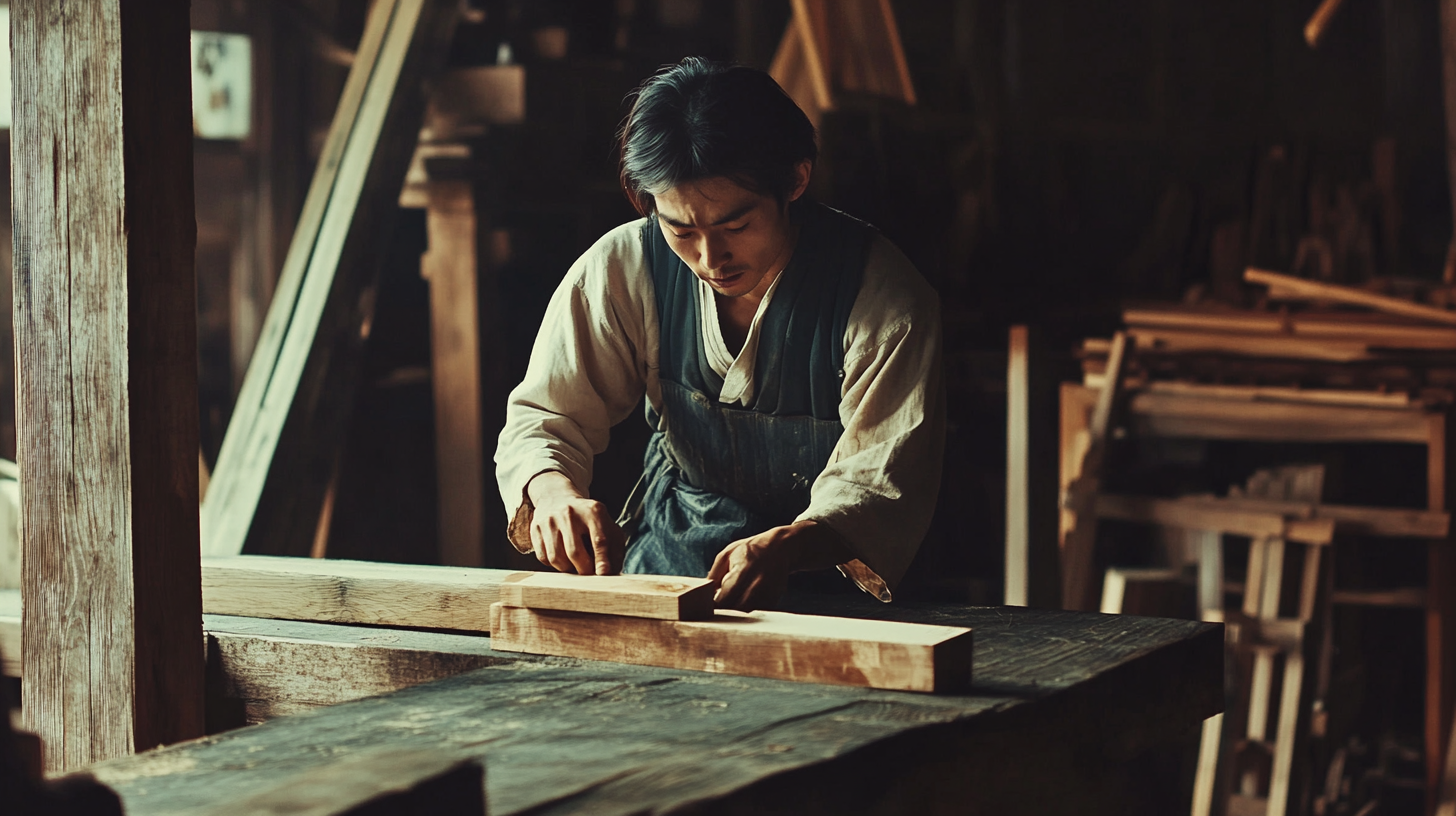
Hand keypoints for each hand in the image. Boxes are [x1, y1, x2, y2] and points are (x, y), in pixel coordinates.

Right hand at [526, 471, 624, 574]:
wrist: (558, 498)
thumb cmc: (589, 520)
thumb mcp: (607, 527)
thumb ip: (614, 549)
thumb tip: (610, 572)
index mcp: (593, 511)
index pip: (598, 540)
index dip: (601, 559)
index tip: (603, 573)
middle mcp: (570, 513)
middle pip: (575, 552)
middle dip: (583, 570)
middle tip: (588, 574)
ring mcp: (550, 520)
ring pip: (556, 558)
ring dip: (567, 569)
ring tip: (574, 565)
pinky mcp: (535, 528)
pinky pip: (543, 557)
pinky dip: (554, 564)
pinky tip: (561, 557)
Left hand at [707, 520, 851, 610]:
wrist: (780, 548)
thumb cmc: (750, 550)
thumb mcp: (727, 554)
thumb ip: (713, 574)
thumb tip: (701, 594)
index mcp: (742, 572)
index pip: (723, 600)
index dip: (712, 607)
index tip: (704, 607)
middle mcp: (757, 585)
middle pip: (735, 611)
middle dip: (722, 614)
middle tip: (713, 612)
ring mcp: (768, 594)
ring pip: (747, 616)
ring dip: (735, 616)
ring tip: (726, 609)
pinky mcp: (774, 600)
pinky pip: (756, 613)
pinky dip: (747, 614)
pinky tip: (741, 606)